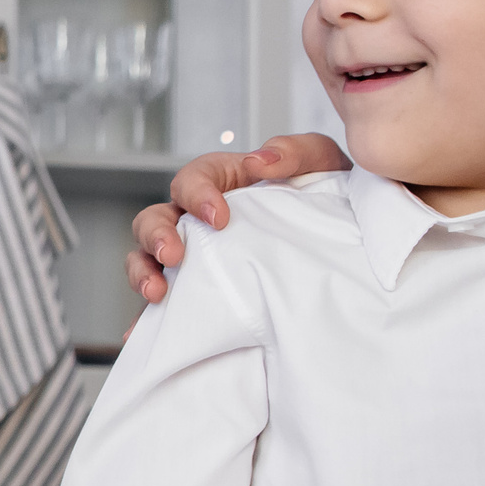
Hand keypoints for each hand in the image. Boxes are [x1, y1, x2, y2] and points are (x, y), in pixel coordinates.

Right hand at [125, 134, 348, 303]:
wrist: (343, 237)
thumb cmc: (324, 193)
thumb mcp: (321, 161)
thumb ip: (295, 151)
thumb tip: (259, 161)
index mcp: (221, 183)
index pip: (192, 178)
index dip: (196, 194)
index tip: (218, 217)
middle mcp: (195, 219)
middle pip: (154, 218)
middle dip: (155, 236)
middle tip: (174, 255)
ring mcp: (193, 255)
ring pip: (145, 257)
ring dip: (142, 272)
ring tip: (156, 293)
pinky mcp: (196, 290)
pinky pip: (165, 304)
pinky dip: (146, 318)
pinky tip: (141, 334)